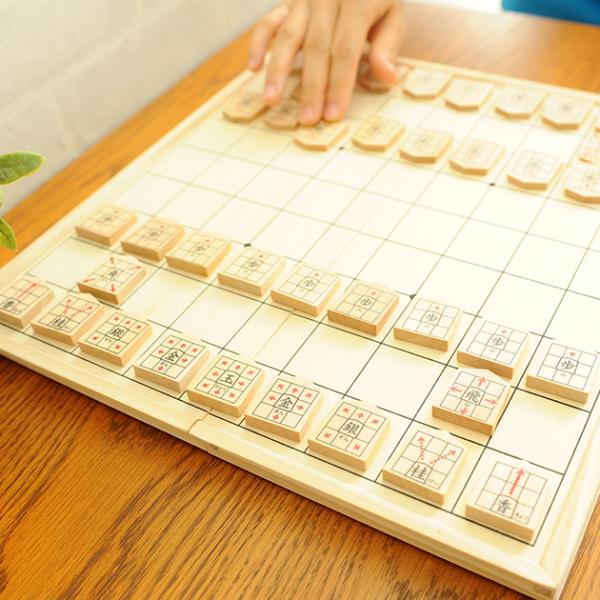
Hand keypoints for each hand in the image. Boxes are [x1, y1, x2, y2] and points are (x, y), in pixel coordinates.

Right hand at [248, 0, 404, 124]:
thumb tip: (387, 77)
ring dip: (277, 71)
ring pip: (288, 36)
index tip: (333, 114)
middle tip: (307, 119)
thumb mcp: (393, 17)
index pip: (345, 50)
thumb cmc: (377, 2)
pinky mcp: (288, 2)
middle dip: (311, 87)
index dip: (339, 84)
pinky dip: (258, 44)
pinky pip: (268, 22)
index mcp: (357, 1)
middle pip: (316, 48)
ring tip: (272, 101)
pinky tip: (253, 68)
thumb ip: (388, 46)